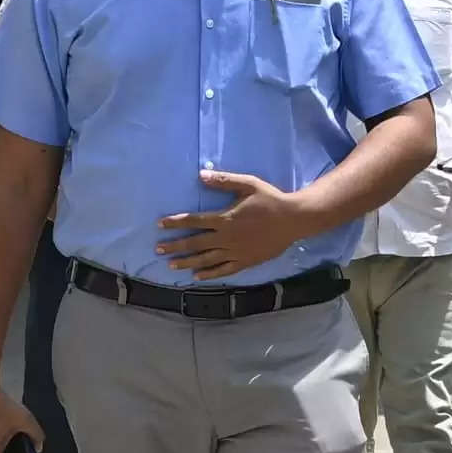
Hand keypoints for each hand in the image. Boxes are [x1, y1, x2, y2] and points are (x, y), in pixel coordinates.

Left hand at [157, 169, 312, 279]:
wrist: (293, 220)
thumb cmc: (270, 200)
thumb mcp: (248, 184)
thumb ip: (224, 181)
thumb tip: (200, 176)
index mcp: (225, 218)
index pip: (194, 221)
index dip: (175, 223)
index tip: (160, 225)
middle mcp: (227, 238)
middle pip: (195, 243)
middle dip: (175, 246)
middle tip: (158, 249)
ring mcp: (236, 252)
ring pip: (206, 259)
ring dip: (187, 262)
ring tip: (171, 265)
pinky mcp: (245, 261)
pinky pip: (224, 270)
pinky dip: (210, 274)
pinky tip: (198, 276)